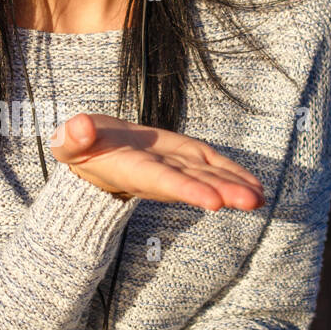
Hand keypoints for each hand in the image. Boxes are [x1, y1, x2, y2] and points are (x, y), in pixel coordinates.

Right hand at [49, 112, 264, 210]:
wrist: (99, 154)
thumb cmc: (82, 148)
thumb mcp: (69, 142)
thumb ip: (73, 137)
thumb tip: (80, 127)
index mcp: (135, 171)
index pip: (164, 181)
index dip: (188, 191)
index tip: (213, 202)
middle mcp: (162, 175)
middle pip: (197, 184)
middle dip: (225, 192)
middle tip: (252, 202)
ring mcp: (178, 168)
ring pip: (211, 177)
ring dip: (237, 187)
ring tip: (261, 198)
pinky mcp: (188, 159)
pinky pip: (215, 168)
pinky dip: (236, 175)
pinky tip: (257, 188)